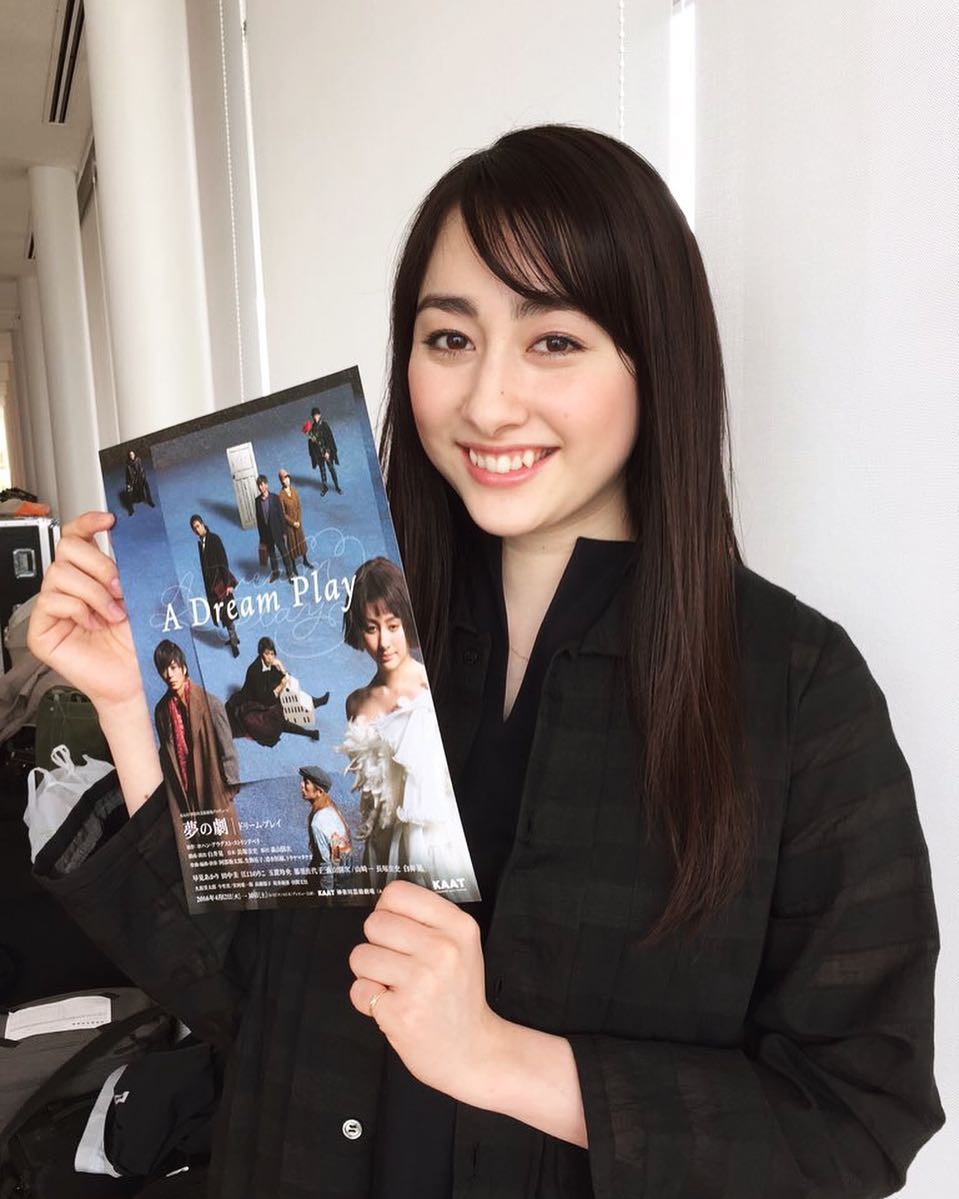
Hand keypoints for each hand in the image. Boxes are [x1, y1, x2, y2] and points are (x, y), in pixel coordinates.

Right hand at [27, 511, 144, 713]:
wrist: (138, 678)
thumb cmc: (139, 642)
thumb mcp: (138, 595)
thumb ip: (126, 566)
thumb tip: (121, 536)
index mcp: (89, 576)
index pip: (75, 537)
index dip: (87, 522)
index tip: (109, 521)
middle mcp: (68, 588)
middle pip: (66, 547)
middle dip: (99, 565)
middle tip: (120, 588)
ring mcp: (52, 608)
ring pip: (60, 573)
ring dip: (95, 593)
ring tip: (113, 614)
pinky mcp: (41, 630)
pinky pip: (52, 601)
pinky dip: (79, 610)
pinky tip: (93, 625)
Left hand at [349, 881, 504, 1102]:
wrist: (473, 1050)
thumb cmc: (459, 994)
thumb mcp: (462, 945)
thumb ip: (428, 920)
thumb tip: (383, 904)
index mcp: (459, 927)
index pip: (397, 893)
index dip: (388, 910)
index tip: (397, 928)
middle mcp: (443, 950)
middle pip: (374, 922)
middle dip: (378, 943)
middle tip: (399, 963)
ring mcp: (421, 982)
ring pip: (360, 955)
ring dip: (370, 973)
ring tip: (396, 985)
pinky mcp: (400, 1013)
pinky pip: (358, 990)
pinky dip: (368, 1000)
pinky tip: (393, 1005)